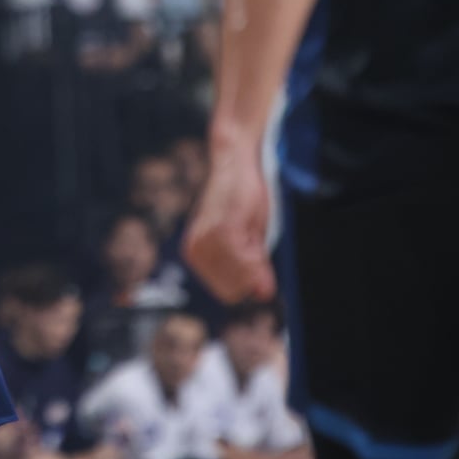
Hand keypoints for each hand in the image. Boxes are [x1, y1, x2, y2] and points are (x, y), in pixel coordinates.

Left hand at [183, 139, 275, 301]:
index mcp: (197, 255)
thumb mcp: (249, 239)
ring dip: (254, 261)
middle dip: (250, 273)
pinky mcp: (223, 231)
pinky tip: (251, 230)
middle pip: (233, 292)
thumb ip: (253, 268)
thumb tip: (264, 295)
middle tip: (250, 240)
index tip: (253, 256)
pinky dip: (256, 254)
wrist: (238, 163)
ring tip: (248, 232)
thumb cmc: (243, 198)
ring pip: (240, 281)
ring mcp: (207, 242)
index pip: (227, 294)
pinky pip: (247, 263)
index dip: (247, 281)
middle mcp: (195, 252)